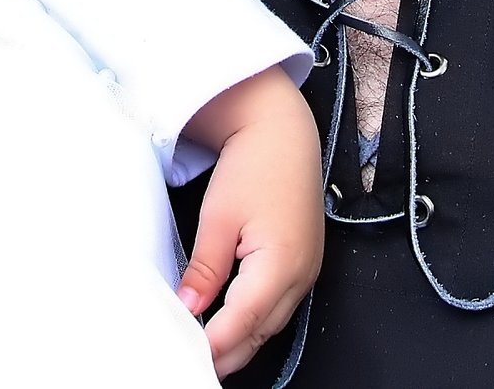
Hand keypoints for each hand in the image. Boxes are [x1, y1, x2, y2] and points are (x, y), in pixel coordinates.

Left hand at [176, 66, 323, 376]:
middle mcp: (301, 274)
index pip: (243, 321)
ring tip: (207, 351)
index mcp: (280, 262)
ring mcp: (307, 271)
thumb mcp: (219, 217)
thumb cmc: (254, 164)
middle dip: (228, 352)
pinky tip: (232, 324)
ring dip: (242, 340)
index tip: (186, 354)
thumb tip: (189, 306)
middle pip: (261, 332)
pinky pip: (280, 306)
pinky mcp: (304, 264)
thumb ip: (205, 269)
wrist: (282, 131)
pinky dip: (254, 321)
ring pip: (272, 324)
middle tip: (192, 362)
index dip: (214, 344)